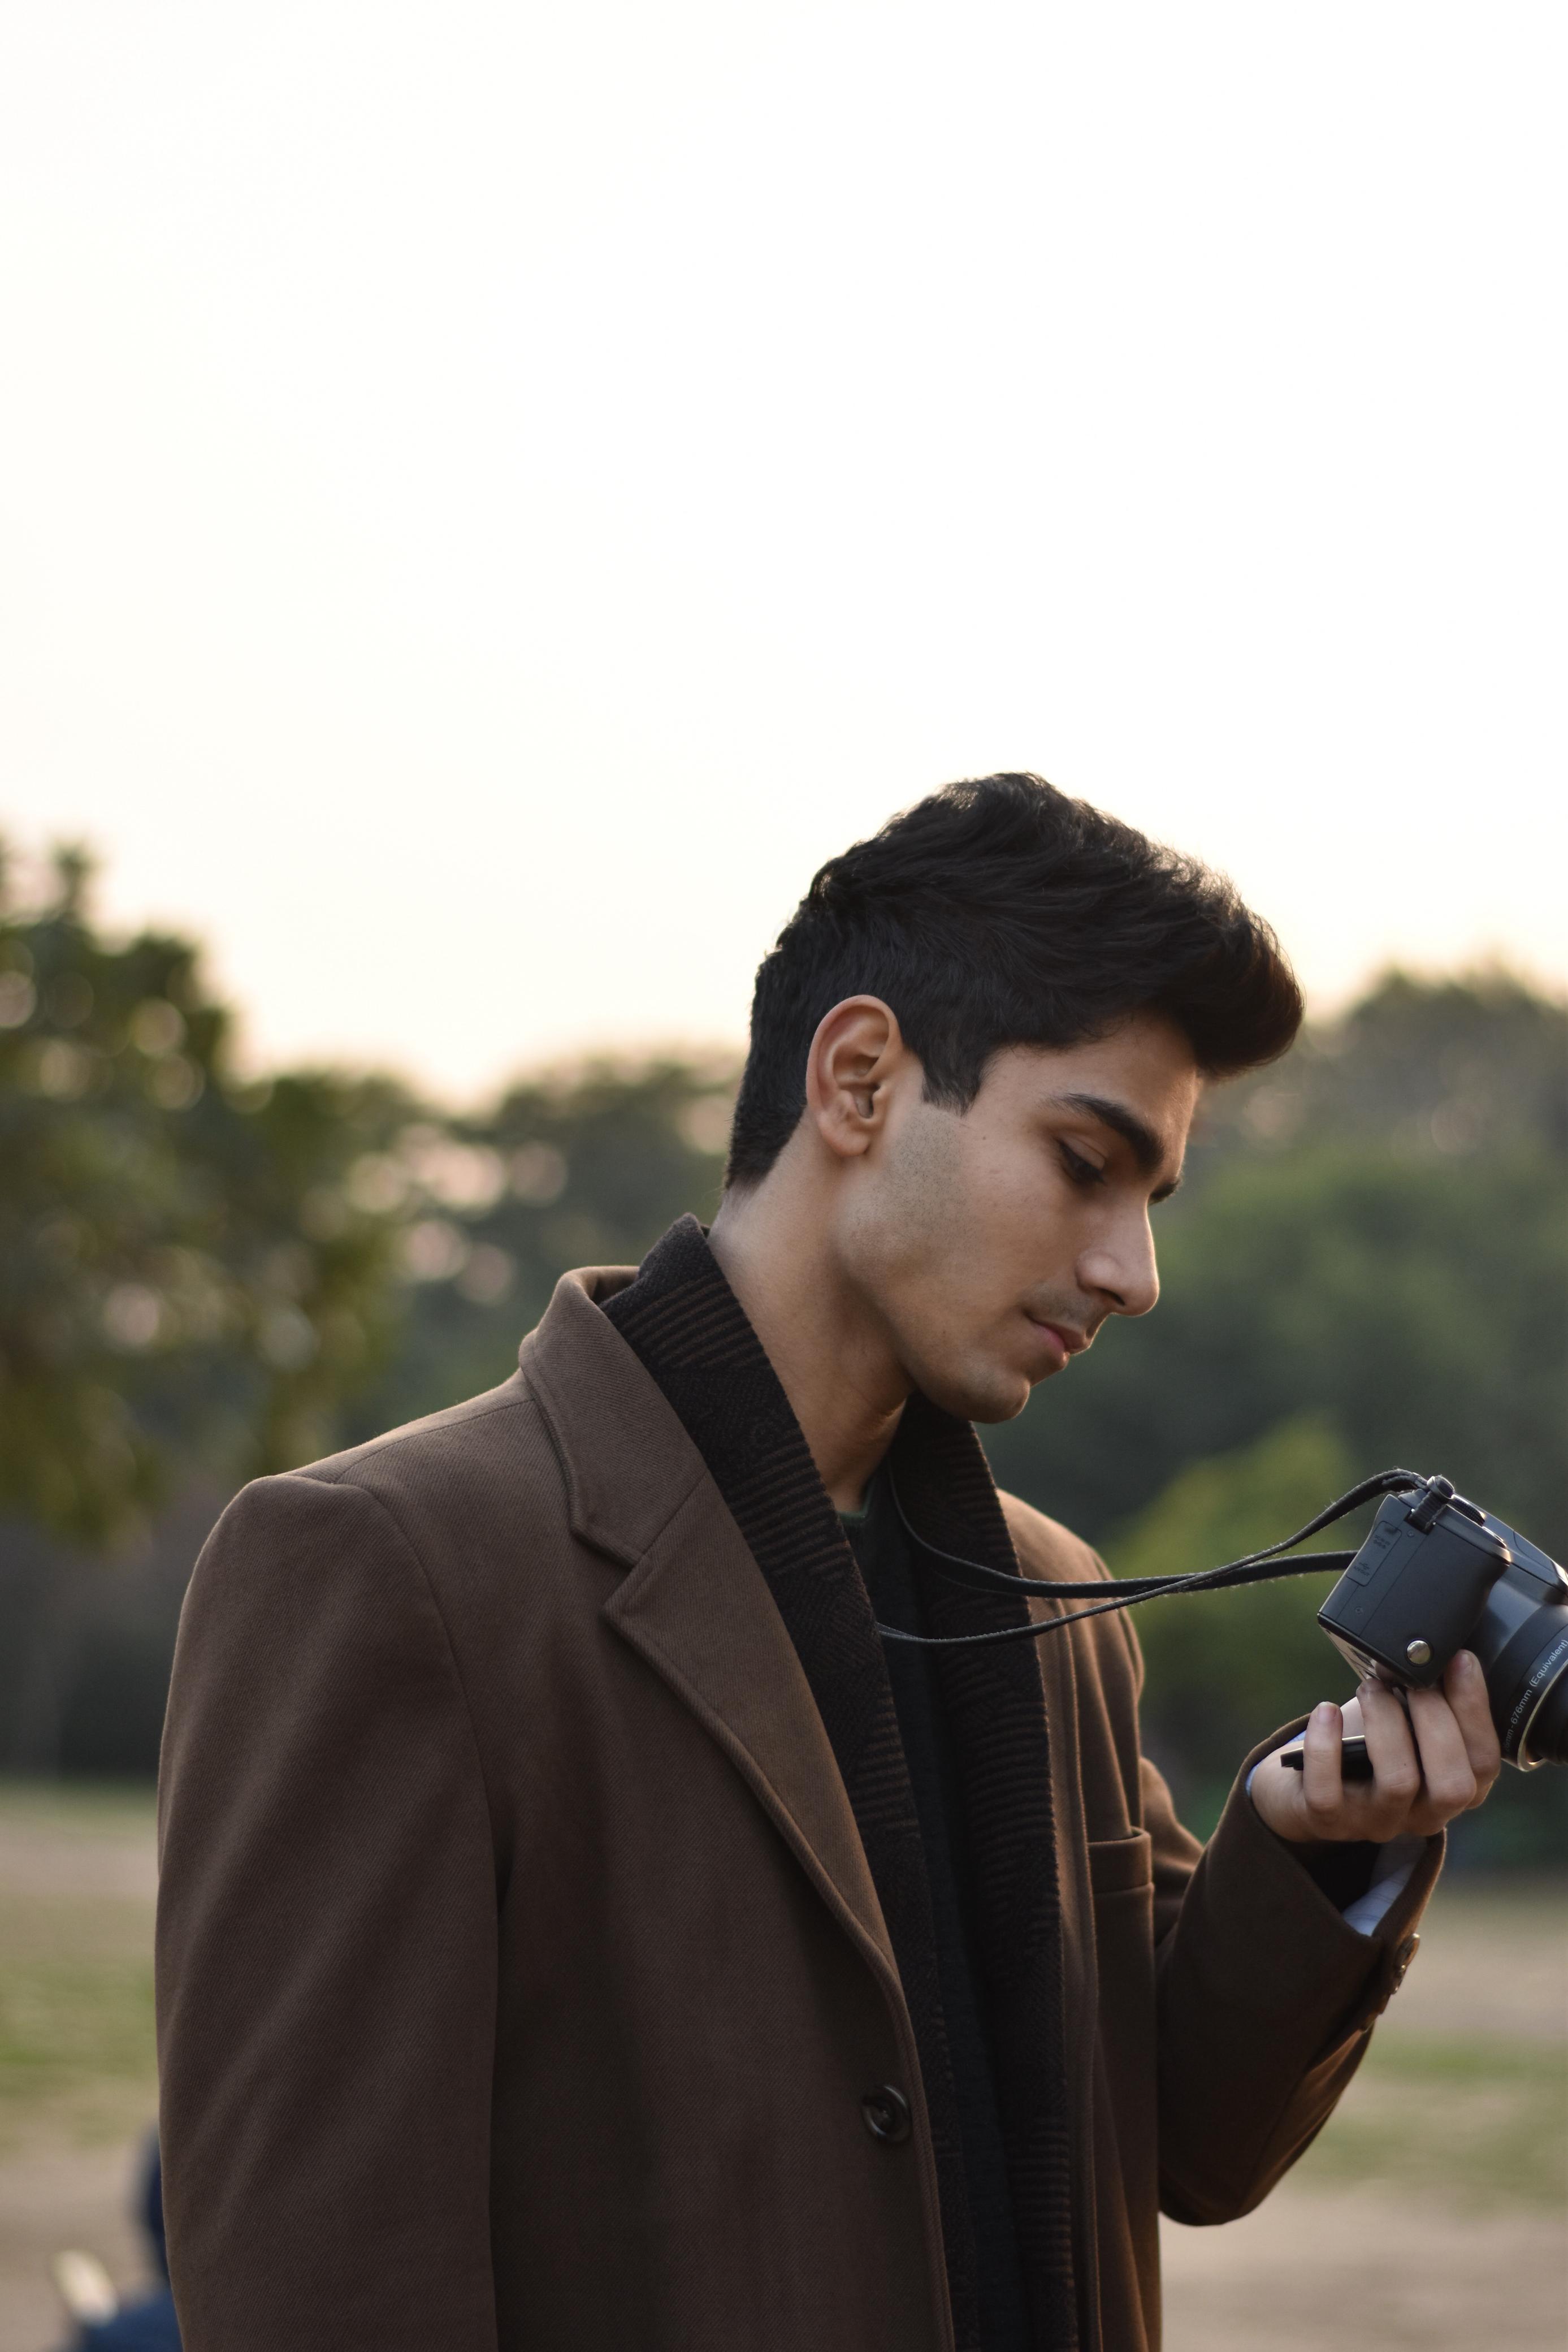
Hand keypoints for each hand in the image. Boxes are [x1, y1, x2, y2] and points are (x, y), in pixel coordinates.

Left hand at [1250, 1649, 1501, 1844]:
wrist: (1306, 1787)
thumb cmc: (1368, 1745)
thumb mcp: (1407, 1725)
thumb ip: (1429, 1699)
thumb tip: (1438, 1646)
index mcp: (1453, 1791)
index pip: (1484, 1763)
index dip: (1476, 1710)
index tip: (1459, 1658)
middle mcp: (1422, 1816)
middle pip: (1453, 1785)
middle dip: (1435, 1720)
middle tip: (1408, 1678)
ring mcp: (1375, 1821)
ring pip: (1398, 1783)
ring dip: (1387, 1723)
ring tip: (1371, 1686)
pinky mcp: (1327, 1820)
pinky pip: (1328, 1791)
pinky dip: (1326, 1746)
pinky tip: (1325, 1711)